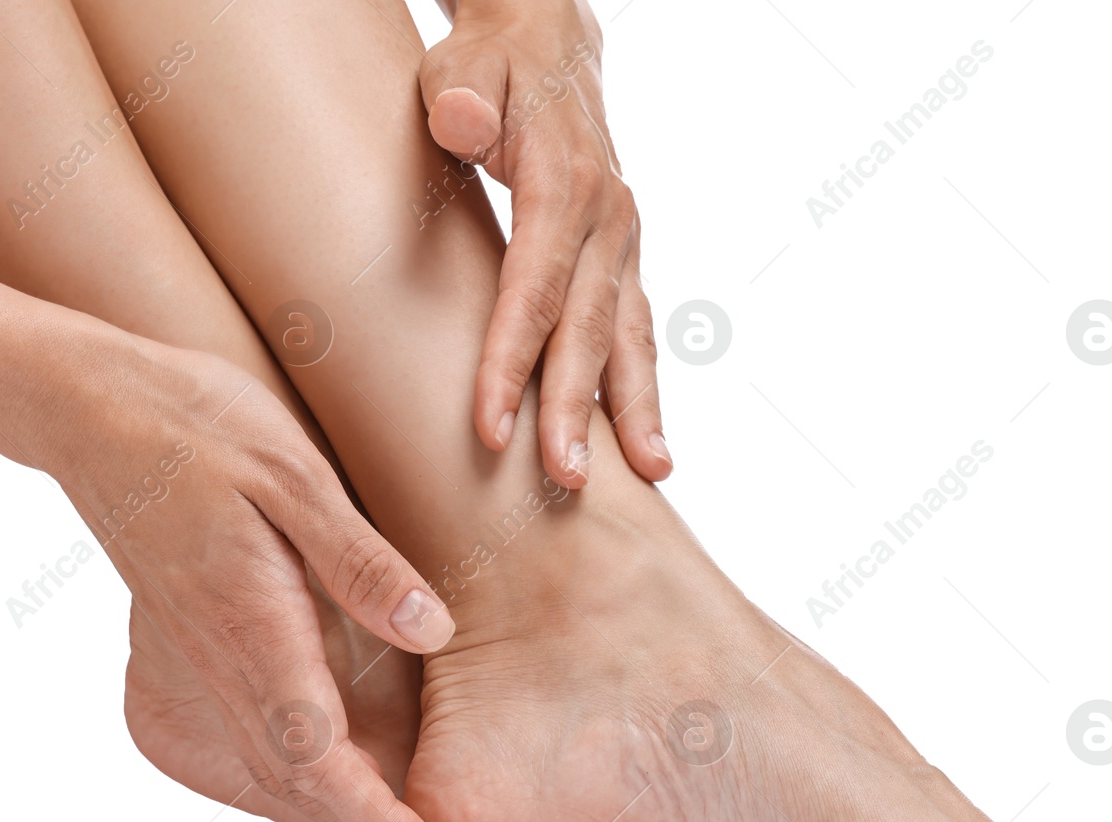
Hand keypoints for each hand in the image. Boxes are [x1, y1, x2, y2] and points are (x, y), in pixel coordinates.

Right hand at [55, 341, 460, 821]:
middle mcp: (216, 661)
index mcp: (246, 623)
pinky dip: (291, 786)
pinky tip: (328, 797)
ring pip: (267, 774)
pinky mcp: (181, 655)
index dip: (372, 820)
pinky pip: (239, 744)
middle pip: (297, 785)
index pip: (314, 753)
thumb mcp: (292, 471)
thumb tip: (431, 632)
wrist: (93, 412)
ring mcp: (192, 663)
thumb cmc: (198, 426)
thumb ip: (359, 559)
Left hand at [420, 0, 668, 487]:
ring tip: (650, 476)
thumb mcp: (462, 65)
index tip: (489, 427)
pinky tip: (648, 446)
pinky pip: (636, 332)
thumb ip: (461, 95)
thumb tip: (464, 123)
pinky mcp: (623, 262)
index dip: (511, 360)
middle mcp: (607, 220)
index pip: (534, 287)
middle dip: (576, 409)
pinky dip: (643, 389)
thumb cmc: (491, 67)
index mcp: (564, 182)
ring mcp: (623, 244)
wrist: (548, 49)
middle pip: (588, 328)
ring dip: (634, 410)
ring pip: (630, 337)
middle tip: (562, 482)